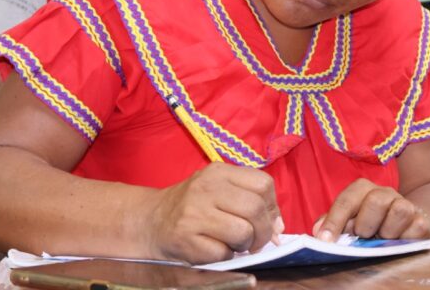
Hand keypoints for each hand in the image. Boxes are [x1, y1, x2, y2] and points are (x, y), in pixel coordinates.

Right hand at [144, 162, 283, 263]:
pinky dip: (225, 256)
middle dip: (263, 231)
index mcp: (219, 172)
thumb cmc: (193, 205)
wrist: (150, 220)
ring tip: (234, 243)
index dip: (273, 207)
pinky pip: (223, 253)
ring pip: (243, 232)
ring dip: (245, 245)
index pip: (263, 183)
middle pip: (256, 208)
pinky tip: (214, 248)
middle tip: (256, 240)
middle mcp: (206, 187)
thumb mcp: (219, 190)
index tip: (269, 220)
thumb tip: (279, 227)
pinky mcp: (186, 238)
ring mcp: (194, 212)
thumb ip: (251, 200)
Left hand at [313, 179, 429, 242]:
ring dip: (387, 231)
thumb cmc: (369, 222)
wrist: (403, 224)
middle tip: (362, 236)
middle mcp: (385, 192)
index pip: (347, 200)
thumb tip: (318, 232)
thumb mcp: (348, 221)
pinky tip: (397, 242)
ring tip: (381, 238)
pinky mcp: (422, 220)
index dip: (334, 220)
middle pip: (376, 201)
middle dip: (365, 225)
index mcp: (363, 189)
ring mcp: (405, 204)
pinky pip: (417, 227)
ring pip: (399, 210)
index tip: (324, 240)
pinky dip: (405, 239)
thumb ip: (332, 224)